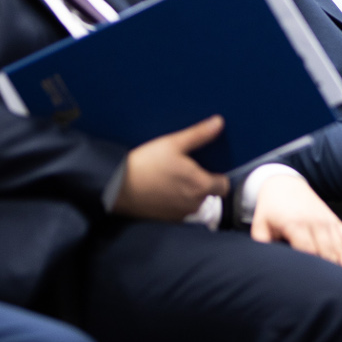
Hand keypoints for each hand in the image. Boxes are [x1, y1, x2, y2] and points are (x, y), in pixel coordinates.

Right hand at [114, 115, 230, 220]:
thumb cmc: (146, 164)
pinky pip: (179, 211)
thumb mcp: (173, 143)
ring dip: (189, 194)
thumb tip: (219, 123)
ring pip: (194, 204)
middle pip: (209, 195)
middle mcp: (194, 204)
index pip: (224, 186)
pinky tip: (163, 189)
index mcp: (200, 186)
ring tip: (174, 179)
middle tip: (189, 170)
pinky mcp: (165, 219)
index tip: (209, 167)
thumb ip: (199, 134)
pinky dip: (176, 202)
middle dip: (203, 184)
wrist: (117, 187)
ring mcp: (179, 214)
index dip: (219, 176)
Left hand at [250, 172, 341, 279]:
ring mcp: (327, 221)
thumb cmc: (269, 209)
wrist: (284, 182)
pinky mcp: (334, 220)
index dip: (315, 270)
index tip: (321, 289)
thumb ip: (263, 246)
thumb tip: (266, 267)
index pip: (308, 252)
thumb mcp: (260, 226)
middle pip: (328, 252)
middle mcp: (315, 224)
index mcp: (295, 225)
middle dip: (337, 274)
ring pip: (341, 247)